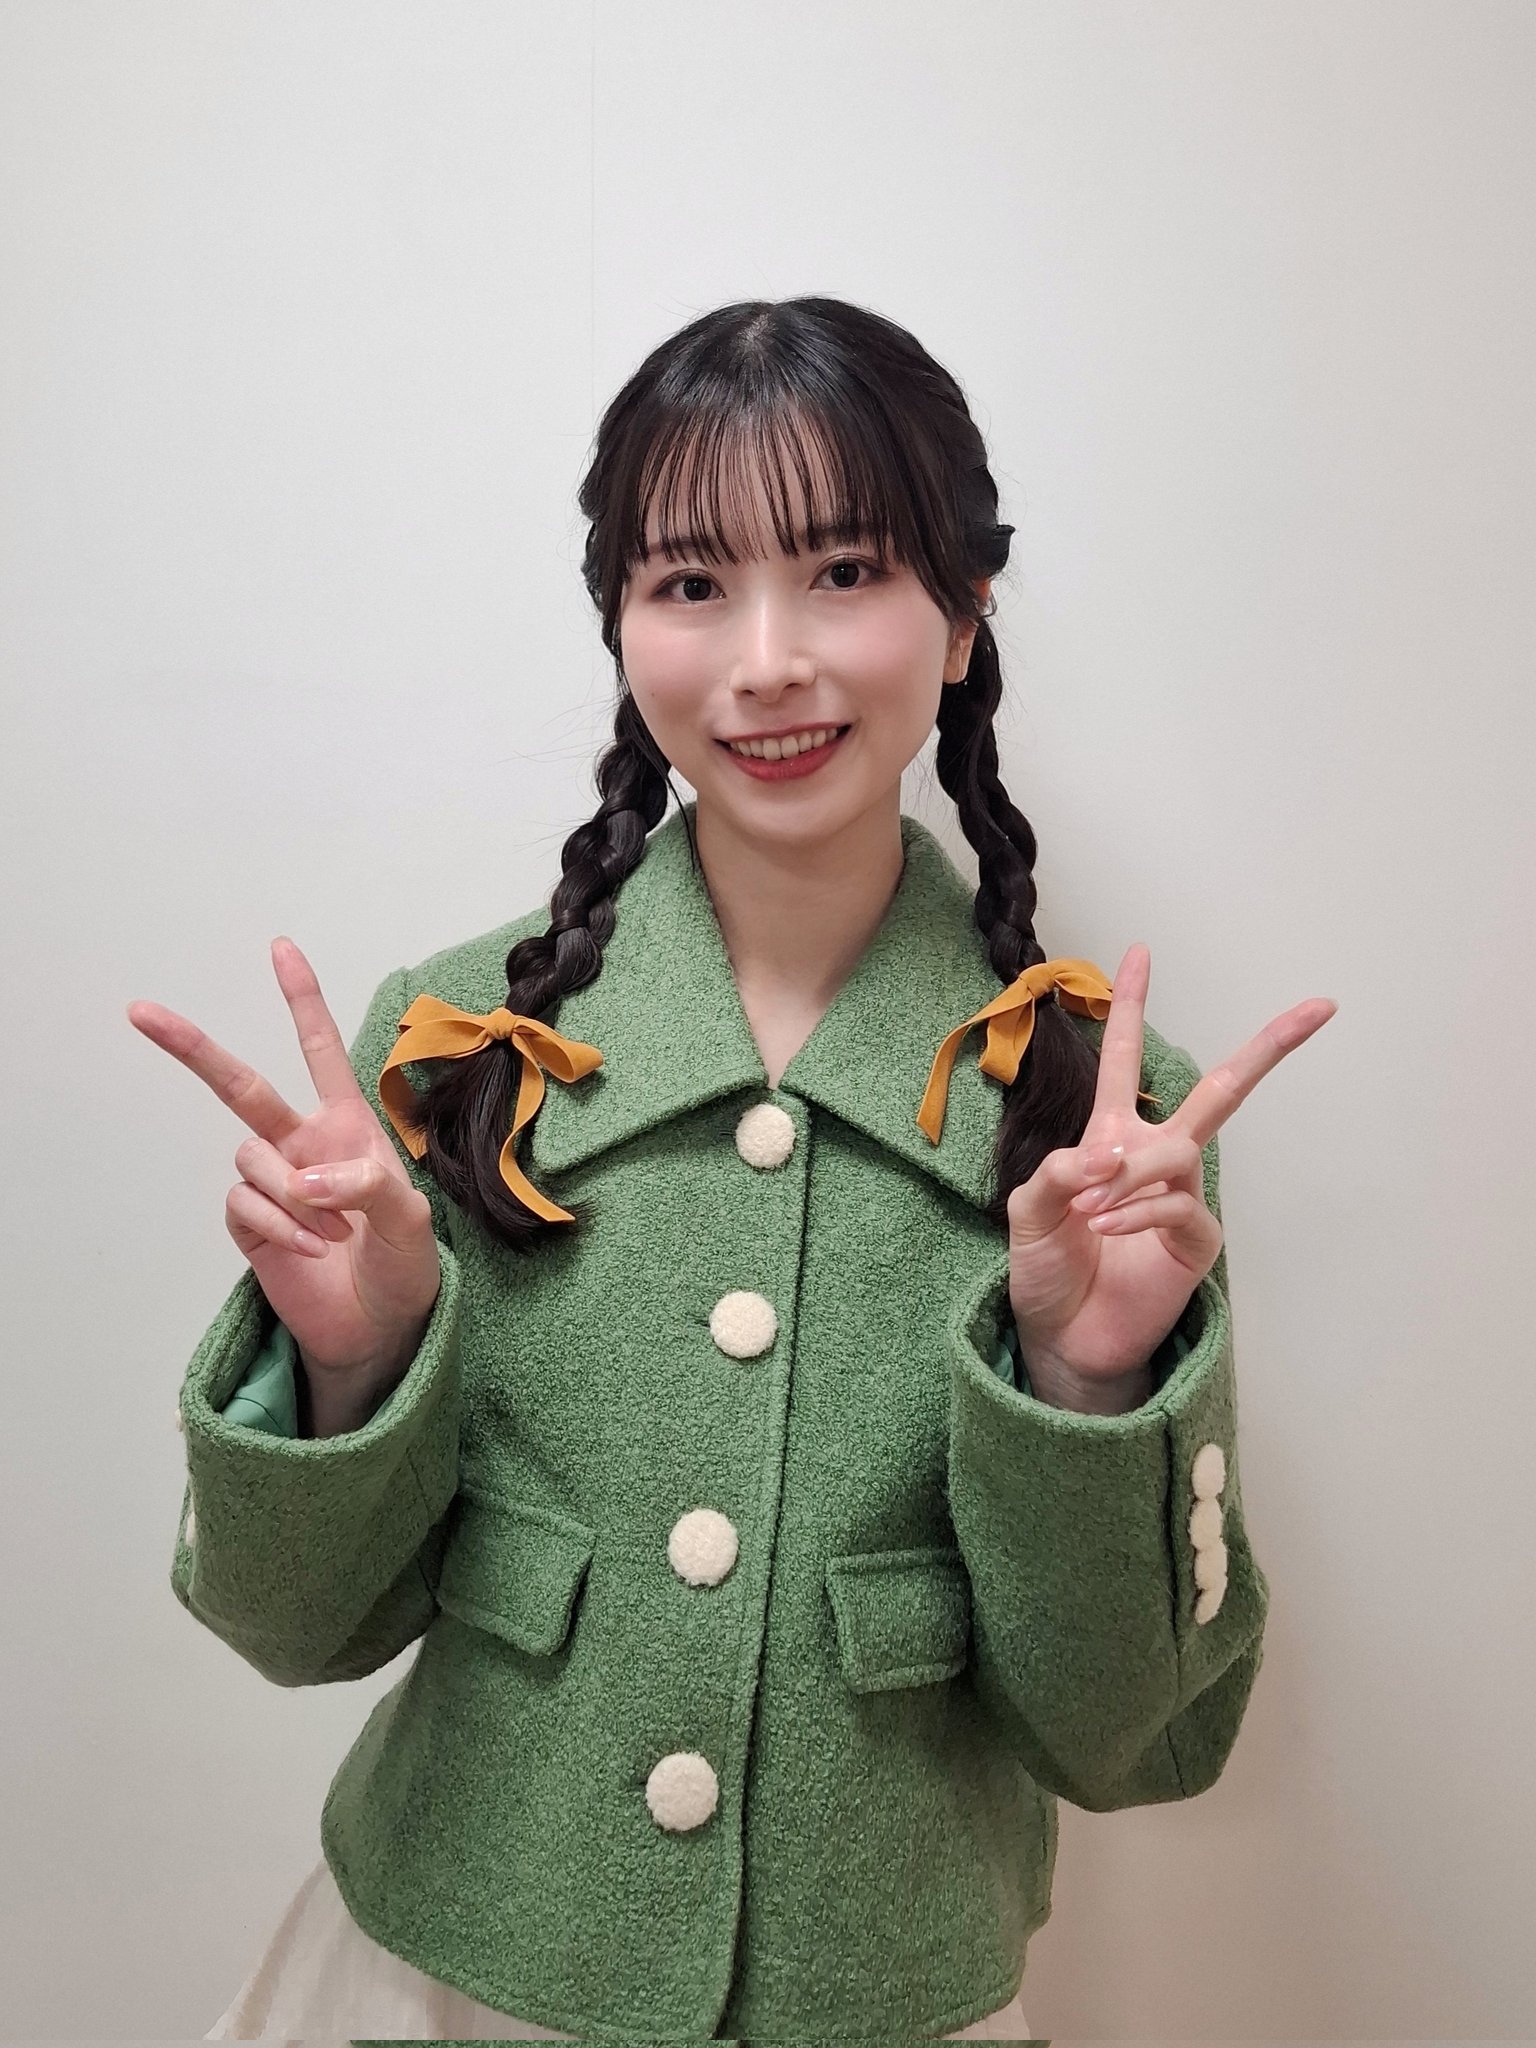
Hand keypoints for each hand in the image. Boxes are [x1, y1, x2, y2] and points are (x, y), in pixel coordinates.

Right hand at [128, 938, 441, 1385]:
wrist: (380, 1327)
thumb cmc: (403, 1265)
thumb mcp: (413, 1220)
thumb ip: (370, 1186)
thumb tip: (307, 1178)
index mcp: (347, 1126)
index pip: (319, 1051)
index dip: (300, 1000)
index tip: (280, 948)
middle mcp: (302, 1144)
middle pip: (240, 1086)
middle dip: (193, 1048)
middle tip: (142, 1011)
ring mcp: (272, 1183)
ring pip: (250, 1157)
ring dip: (294, 1196)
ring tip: (335, 1232)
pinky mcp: (250, 1223)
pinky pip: (244, 1204)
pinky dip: (280, 1227)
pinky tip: (312, 1250)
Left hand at [1006, 943, 1335, 1403]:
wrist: (1062, 1338)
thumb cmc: (1047, 1269)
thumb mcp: (1027, 1211)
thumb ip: (1054, 1172)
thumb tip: (1104, 1156)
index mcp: (1110, 1137)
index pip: (1122, 1059)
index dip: (1129, 1005)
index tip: (1140, 952)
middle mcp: (1154, 1158)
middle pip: (1222, 1090)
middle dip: (1270, 1047)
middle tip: (1319, 1009)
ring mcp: (1182, 1199)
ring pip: (1179, 1150)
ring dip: (1131, 1172)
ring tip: (1090, 1207)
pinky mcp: (1196, 1243)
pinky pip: (1178, 1205)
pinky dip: (1138, 1209)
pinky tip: (1106, 1225)